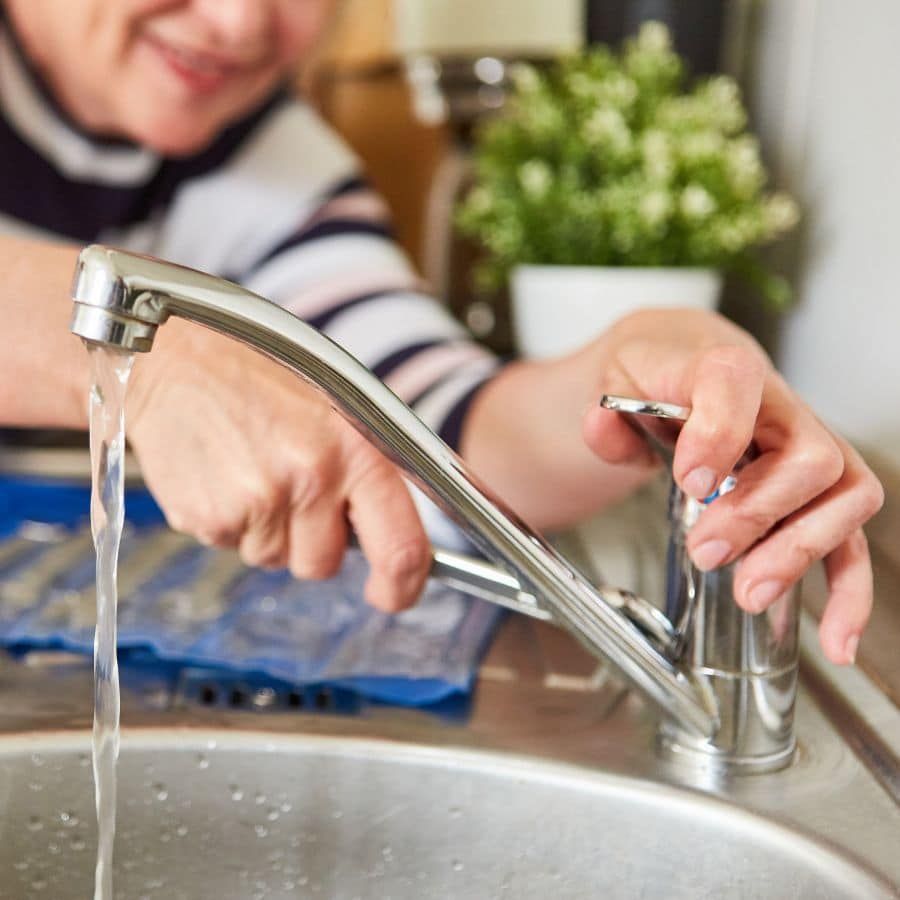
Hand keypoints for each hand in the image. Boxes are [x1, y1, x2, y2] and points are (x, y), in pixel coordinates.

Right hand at [125, 321, 430, 611]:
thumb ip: (365, 474)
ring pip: (274, 559)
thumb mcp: (337, 408)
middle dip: (312, 543)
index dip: (401, 586)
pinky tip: (222, 475)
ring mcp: (258, 501)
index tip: (390, 593)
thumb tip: (389, 538)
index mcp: (357, 451)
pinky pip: (231, 547)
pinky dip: (229, 523)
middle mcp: (312, 478)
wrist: (177, 357)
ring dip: (267, 531)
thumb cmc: (261, 377)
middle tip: (290, 488)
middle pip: (324, 565)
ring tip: (251, 469)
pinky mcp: (209, 518)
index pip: (401, 547)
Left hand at [581, 308, 883, 664]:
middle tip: (705, 551)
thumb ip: (607, 413)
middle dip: (756, 514)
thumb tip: (601, 425)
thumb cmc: (659, 372)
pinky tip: (836, 639)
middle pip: (808, 455)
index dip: (720, 434)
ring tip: (749, 592)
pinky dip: (849, 592)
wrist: (684, 361)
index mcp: (725, 369)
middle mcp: (781, 406)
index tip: (692, 481)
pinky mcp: (815, 493)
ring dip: (800, 552)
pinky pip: (851, 539)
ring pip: (844, 495)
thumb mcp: (617, 379)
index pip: (737, 383)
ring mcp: (808, 449)